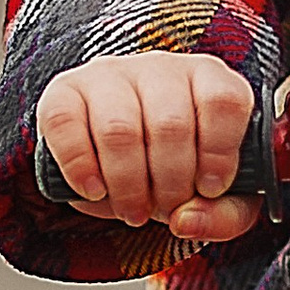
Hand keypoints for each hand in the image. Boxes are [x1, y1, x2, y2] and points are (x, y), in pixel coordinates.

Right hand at [36, 51, 261, 238]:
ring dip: (127, 185)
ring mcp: (109, 74)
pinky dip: (80, 167)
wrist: (121, 164)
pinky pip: (65, 124)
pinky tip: (94, 191)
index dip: (218, 153)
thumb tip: (186, 222)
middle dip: (170, 184)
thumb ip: (224, 216)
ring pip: (119, 129)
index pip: (223, 101)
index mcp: (208, 79)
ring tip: (132, 210)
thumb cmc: (179, 172)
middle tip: (165, 209)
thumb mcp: (217, 199)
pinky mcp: (65, 90)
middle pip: (170, 124)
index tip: (209, 189)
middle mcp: (160, 67)